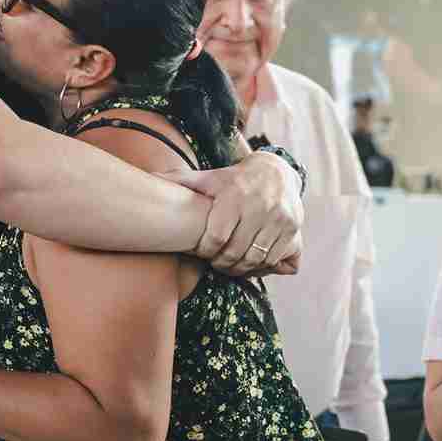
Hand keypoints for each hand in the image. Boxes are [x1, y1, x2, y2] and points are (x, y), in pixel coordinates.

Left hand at [162, 151, 303, 275]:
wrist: (276, 172)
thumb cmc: (234, 180)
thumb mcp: (208, 178)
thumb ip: (180, 182)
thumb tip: (148, 179)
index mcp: (234, 196)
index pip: (215, 239)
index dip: (205, 251)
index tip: (202, 250)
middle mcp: (260, 207)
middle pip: (234, 254)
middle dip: (221, 264)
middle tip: (216, 262)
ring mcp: (279, 219)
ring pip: (256, 261)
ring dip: (241, 269)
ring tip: (231, 264)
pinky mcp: (293, 229)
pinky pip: (275, 260)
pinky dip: (262, 267)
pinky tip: (251, 260)